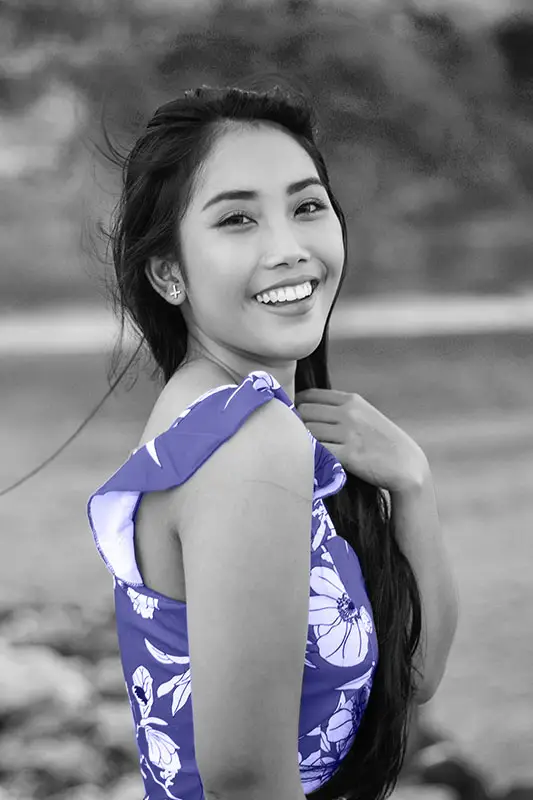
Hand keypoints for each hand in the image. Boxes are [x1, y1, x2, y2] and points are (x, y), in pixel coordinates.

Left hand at [294, 388, 428, 493]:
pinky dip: (310, 455)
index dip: (298, 407)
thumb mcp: (364, 415)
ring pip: (306, 431)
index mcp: (351, 400)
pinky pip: (317, 450)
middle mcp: (349, 413)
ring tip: (303, 451)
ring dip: (301, 442)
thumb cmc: (382, 442)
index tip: (295, 420)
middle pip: (304, 412)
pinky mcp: (348, 455)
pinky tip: (313, 461)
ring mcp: (348, 433)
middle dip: (297, 425)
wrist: (406, 465)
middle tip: (297, 439)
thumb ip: (340, 410)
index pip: (310, 395)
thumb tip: (306, 410)